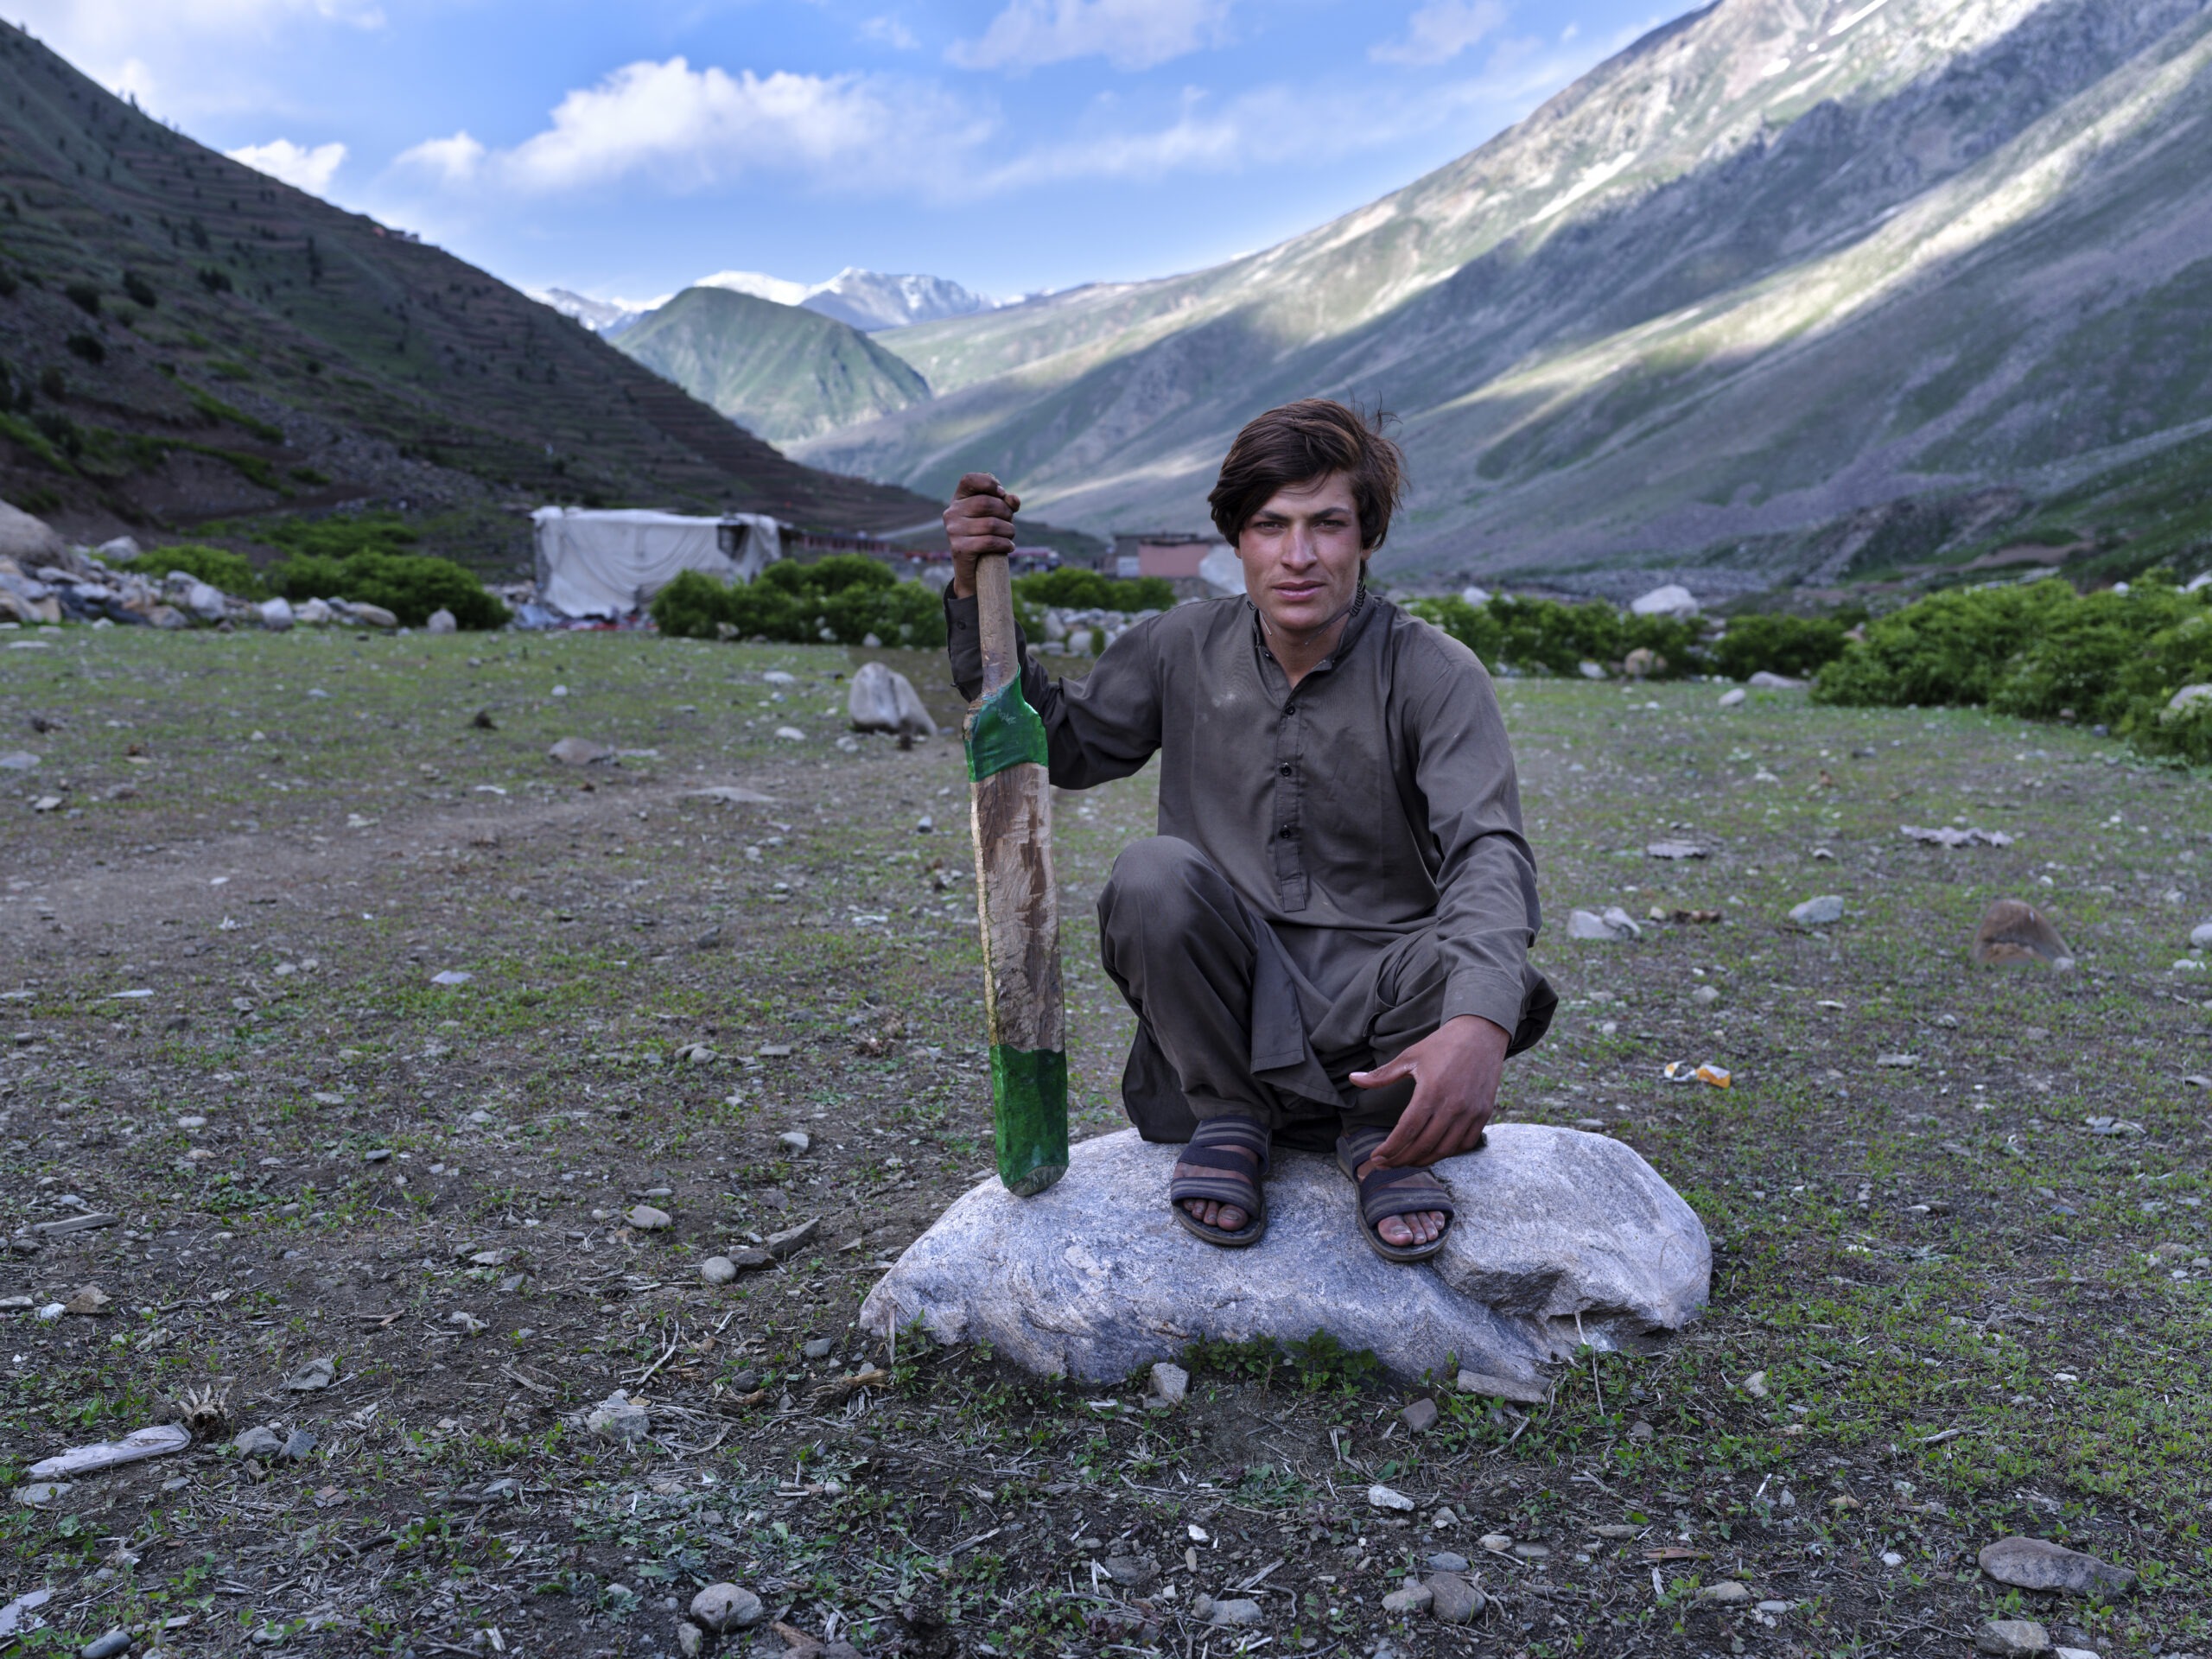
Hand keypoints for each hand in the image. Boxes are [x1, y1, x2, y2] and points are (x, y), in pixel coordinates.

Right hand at [945, 473, 1019, 598]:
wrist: (973, 571)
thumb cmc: (986, 536)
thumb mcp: (996, 516)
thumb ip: (1005, 503)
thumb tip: (1013, 499)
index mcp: (958, 499)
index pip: (969, 479)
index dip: (988, 482)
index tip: (1002, 494)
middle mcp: (952, 513)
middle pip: (986, 503)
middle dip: (1006, 512)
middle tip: (1010, 523)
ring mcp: (953, 531)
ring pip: (991, 524)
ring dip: (1008, 531)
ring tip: (1010, 536)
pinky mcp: (959, 549)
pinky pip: (989, 542)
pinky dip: (1005, 544)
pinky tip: (1009, 547)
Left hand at [1351, 1014, 1509, 1169]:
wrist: (1481, 1033)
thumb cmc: (1442, 1044)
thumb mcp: (1409, 1057)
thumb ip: (1382, 1075)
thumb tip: (1353, 1079)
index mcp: (1431, 1091)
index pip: (1407, 1130)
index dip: (1391, 1148)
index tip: (1377, 1157)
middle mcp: (1453, 1106)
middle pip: (1424, 1145)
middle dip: (1401, 1159)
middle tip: (1385, 1164)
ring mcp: (1471, 1112)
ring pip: (1445, 1149)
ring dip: (1423, 1160)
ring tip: (1406, 1161)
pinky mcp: (1483, 1113)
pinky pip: (1466, 1144)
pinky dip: (1448, 1152)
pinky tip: (1433, 1151)